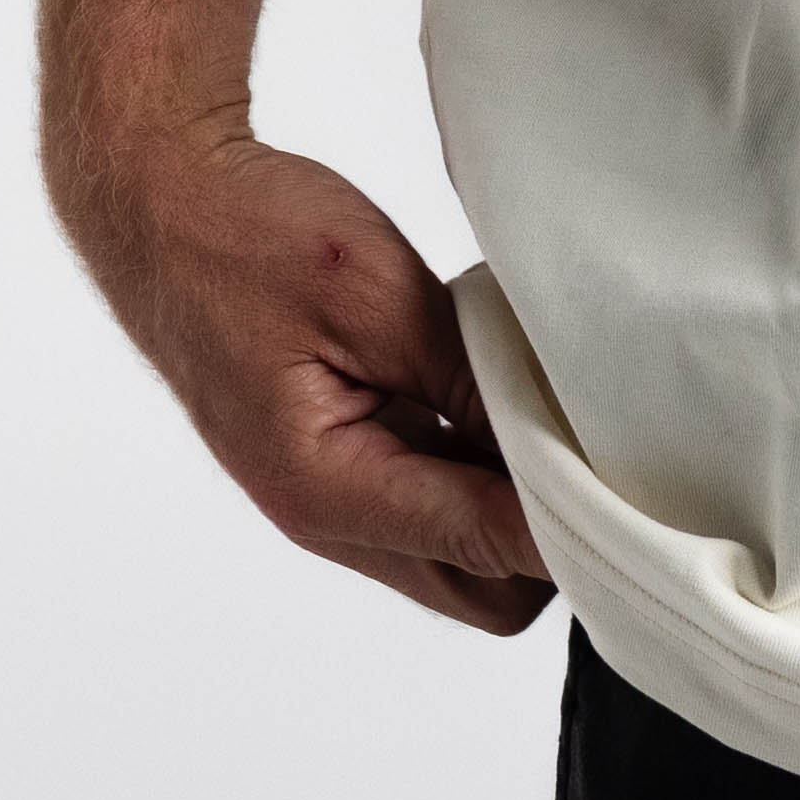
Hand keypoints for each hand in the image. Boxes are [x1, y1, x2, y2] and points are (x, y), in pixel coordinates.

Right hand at [54, 107, 551, 629]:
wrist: (164, 206)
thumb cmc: (253, 240)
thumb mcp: (380, 297)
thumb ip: (469, 383)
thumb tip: (554, 443)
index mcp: (328, 490)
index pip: (486, 546)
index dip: (568, 520)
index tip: (635, 478)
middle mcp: (324, 519)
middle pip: (480, 593)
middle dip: (546, 536)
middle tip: (594, 444)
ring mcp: (323, 499)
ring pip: (456, 559)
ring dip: (508, 505)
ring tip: (549, 417)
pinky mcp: (330, 465)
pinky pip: (426, 508)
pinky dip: (475, 474)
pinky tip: (498, 401)